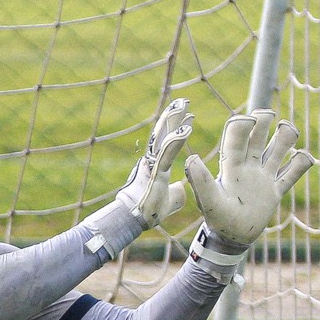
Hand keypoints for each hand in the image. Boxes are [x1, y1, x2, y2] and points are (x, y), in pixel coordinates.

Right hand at [112, 98, 193, 229]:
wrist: (133, 219)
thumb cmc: (148, 212)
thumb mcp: (168, 201)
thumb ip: (176, 193)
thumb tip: (181, 189)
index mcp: (156, 165)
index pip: (167, 141)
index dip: (176, 127)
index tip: (187, 114)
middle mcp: (152, 160)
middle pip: (163, 133)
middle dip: (173, 116)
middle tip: (184, 100)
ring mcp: (152, 164)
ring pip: (163, 137)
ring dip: (174, 120)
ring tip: (184, 105)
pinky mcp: (154, 171)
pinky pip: (166, 152)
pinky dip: (176, 140)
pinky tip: (186, 129)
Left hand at [184, 109, 312, 248]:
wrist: (232, 239)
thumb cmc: (218, 220)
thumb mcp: (209, 201)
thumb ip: (202, 181)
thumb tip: (192, 158)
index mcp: (232, 166)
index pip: (236, 139)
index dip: (242, 127)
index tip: (249, 120)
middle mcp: (248, 167)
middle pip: (258, 138)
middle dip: (263, 123)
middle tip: (268, 115)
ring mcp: (263, 177)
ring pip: (277, 151)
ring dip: (284, 138)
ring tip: (289, 130)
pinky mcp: (275, 191)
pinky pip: (291, 174)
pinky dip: (300, 164)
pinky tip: (305, 156)